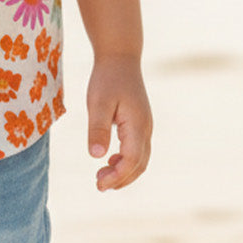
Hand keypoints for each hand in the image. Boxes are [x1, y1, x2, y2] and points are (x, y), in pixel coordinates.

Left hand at [86, 56, 151, 190]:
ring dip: (124, 172)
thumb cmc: (107, 78)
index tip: (99, 184)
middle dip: (121, 179)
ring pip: (140, 159)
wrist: (120, 57)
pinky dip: (126, 161)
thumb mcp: (98, 102)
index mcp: (137, 125)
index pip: (131, 161)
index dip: (117, 176)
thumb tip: (97, 156)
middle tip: (99, 185)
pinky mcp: (139, 123)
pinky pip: (137, 149)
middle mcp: (145, 128)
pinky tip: (110, 160)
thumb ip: (98, 129)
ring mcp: (145, 126)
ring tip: (102, 177)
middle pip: (139, 165)